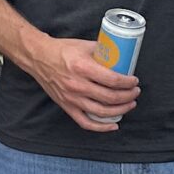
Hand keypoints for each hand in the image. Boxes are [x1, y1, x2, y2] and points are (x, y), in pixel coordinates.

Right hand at [23, 35, 138, 132]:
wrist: (39, 58)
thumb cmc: (61, 50)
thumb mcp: (84, 46)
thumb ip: (103, 51)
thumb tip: (122, 56)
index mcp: (83, 67)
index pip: (112, 80)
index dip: (128, 83)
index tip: (134, 81)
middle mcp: (77, 85)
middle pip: (110, 97)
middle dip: (128, 96)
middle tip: (135, 92)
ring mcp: (72, 98)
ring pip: (102, 111)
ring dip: (120, 110)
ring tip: (130, 104)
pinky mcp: (67, 106)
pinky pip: (86, 122)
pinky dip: (101, 127)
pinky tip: (113, 124)